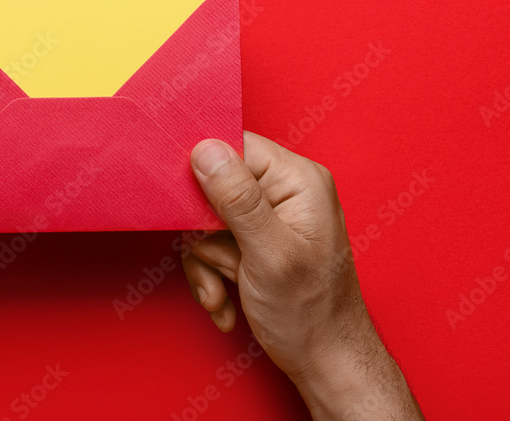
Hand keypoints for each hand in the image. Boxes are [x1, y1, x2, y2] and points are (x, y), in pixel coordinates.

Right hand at [183, 132, 422, 419]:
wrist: (326, 364)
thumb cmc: (312, 315)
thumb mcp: (270, 254)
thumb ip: (237, 199)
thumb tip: (205, 149)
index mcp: (298, 181)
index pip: (235, 146)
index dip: (202, 169)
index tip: (183, 202)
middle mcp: (285, 192)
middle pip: (214, 185)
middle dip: (203, 233)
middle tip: (219, 263)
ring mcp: (269, 218)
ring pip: (206, 220)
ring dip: (207, 262)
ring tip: (224, 291)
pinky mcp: (254, 241)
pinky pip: (212, 244)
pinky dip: (212, 274)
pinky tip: (226, 300)